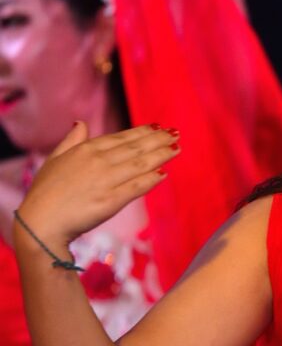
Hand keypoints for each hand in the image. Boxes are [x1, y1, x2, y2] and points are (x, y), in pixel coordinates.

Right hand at [17, 121, 179, 248]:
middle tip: (175, 134)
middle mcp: (99, 161)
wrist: (41, 222)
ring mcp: (106, 180)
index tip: (158, 127)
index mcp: (86, 150)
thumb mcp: (55, 159)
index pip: (121, 138)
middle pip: (135, 148)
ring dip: (161, 155)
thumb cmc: (45, 193)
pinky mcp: (111, 201)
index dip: (142, 132)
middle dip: (158, 140)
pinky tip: (164, 173)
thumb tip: (82, 123)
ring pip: (140, 164)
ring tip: (176, 148)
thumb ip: (71, 141)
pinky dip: (151, 179)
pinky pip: (136, 187)